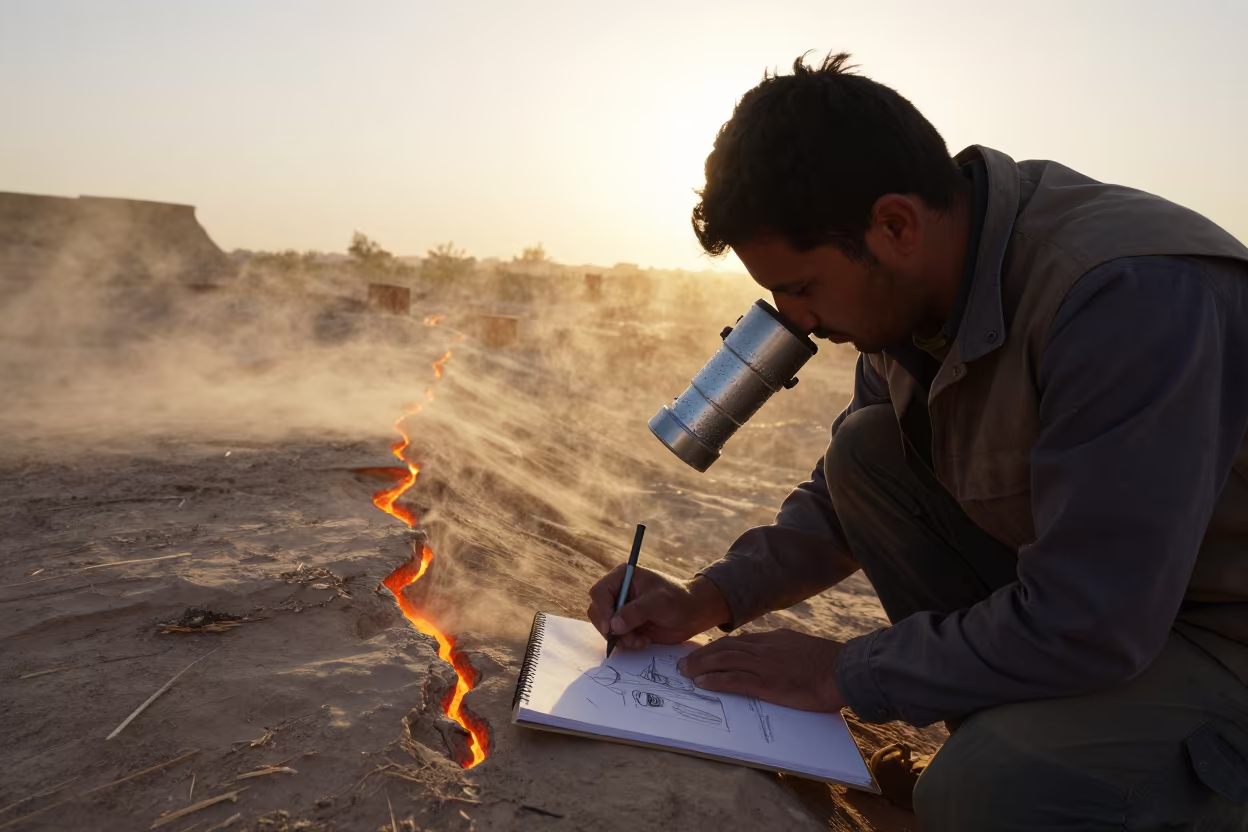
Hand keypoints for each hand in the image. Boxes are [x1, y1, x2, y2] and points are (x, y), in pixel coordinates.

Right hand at [586, 566, 729, 649]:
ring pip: (605, 627)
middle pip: (597, 611)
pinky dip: (627, 643)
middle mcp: (618, 592)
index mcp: (622, 577)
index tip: (610, 627)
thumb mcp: (658, 602)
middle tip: (627, 638)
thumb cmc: (678, 600)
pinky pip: (616, 638)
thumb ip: (635, 612)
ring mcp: (621, 610)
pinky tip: (643, 641)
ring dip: (620, 638)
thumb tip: (613, 625)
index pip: (599, 592)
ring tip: (640, 640)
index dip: (601, 610)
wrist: (694, 614)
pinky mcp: (627, 626)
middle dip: (609, 628)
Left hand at [677, 629, 846, 712]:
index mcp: (772, 639)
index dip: (716, 647)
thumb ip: (782, 648)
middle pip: (724, 648)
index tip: (702, 653)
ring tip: (685, 672)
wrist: (844, 669)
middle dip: (701, 656)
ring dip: (701, 666)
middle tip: (683, 663)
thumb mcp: (800, 646)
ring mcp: (765, 665)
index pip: (737, 641)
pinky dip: (715, 681)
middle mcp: (764, 649)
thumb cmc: (828, 662)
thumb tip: (772, 654)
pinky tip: (702, 683)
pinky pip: (735, 680)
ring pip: (724, 661)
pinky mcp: (768, 683)